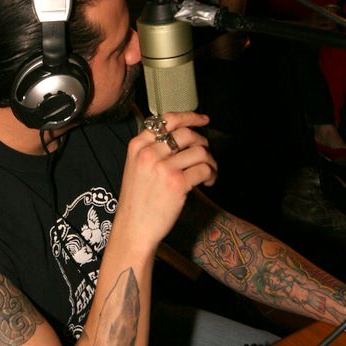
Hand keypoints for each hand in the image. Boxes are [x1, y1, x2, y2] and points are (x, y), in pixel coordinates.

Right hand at [116, 111, 215, 252]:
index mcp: (137, 146)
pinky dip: (211, 174)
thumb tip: (183, 136)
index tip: (203, 120)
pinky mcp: (177, 183)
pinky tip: (207, 182)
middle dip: (202, 143)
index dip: (189, 117)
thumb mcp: (135, 167)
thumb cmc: (137, 200)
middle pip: (186, 134)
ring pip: (199, 151)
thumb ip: (152, 149)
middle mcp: (149, 153)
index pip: (167, 120)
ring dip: (210, 160)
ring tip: (209, 172)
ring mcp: (163, 168)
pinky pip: (203, 169)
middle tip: (205, 155)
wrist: (134, 228)